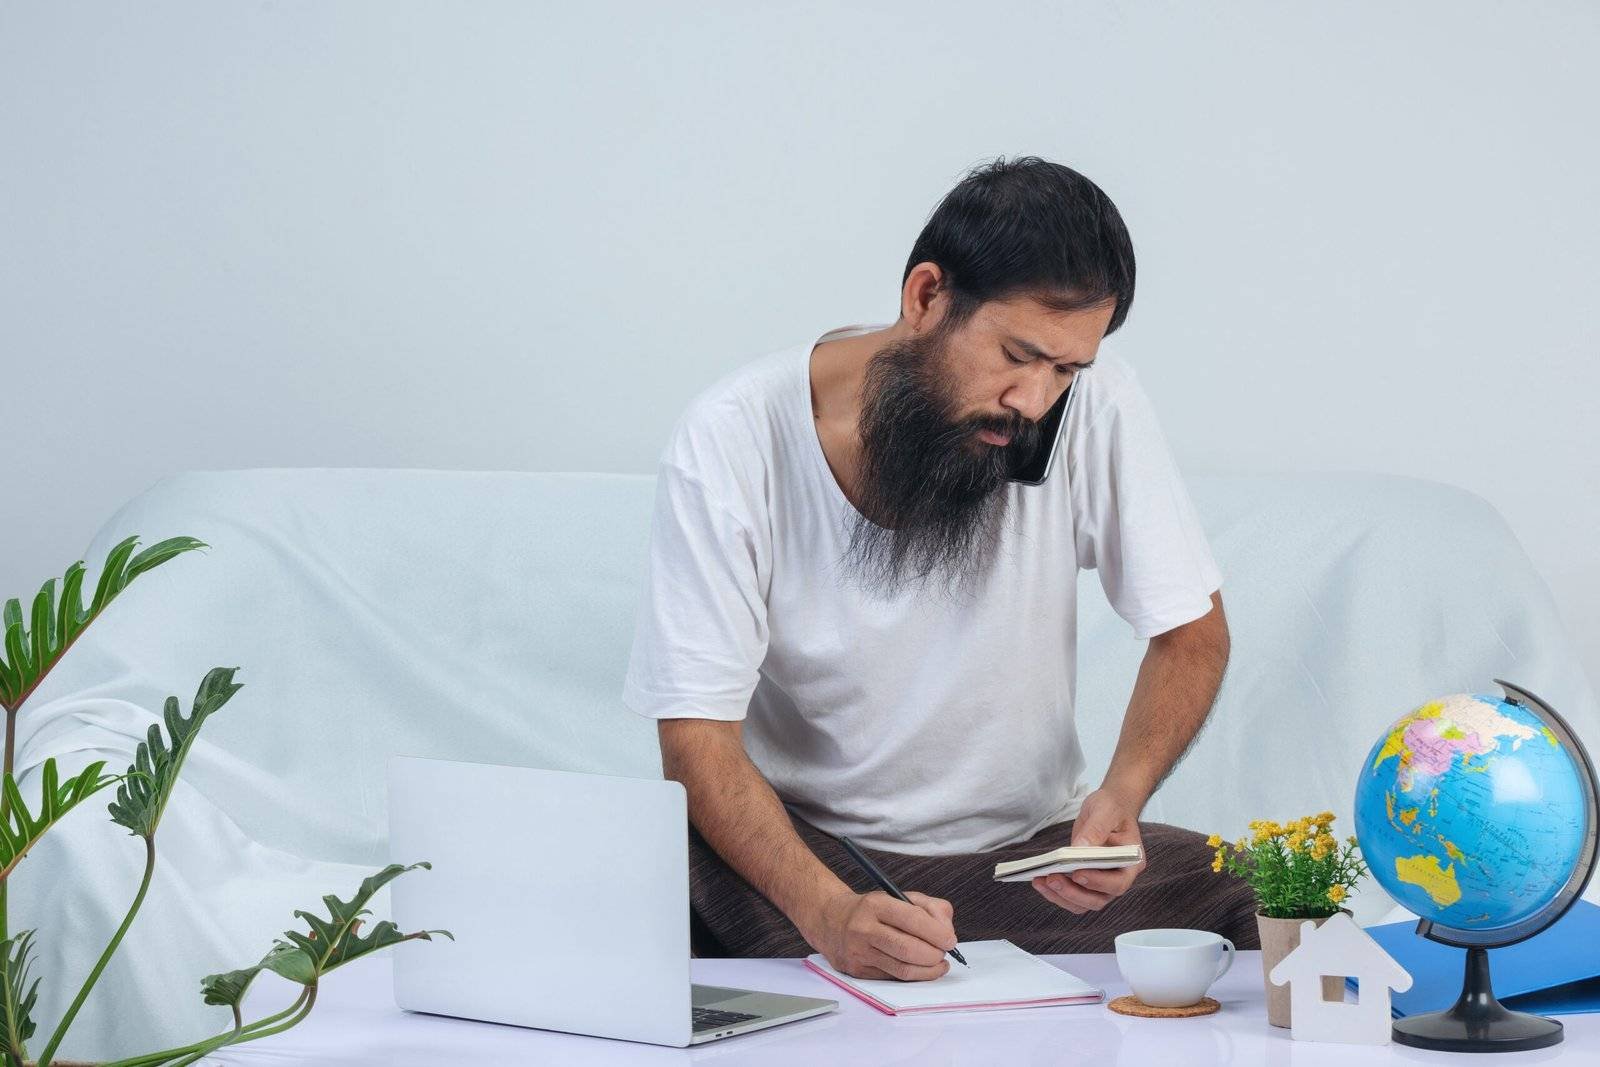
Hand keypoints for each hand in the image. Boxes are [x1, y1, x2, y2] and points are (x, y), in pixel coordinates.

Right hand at [804, 888, 957, 980]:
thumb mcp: (897, 896)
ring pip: (902, 969)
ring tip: (937, 963)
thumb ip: (928, 907)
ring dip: (928, 970)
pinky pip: (893, 978)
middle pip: (908, 949)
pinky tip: (920, 969)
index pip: (912, 919)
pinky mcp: (857, 971)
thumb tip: (946, 931)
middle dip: (934, 954)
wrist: (830, 920)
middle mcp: (864, 928)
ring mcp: (858, 952)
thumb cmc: (870, 909)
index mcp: (875, 904)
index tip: (950, 940)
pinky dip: (912, 976)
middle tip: (943, 953)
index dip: (937, 933)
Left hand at [1032, 787, 1147, 913]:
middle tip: (1052, 878)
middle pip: (1098, 899)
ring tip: (1040, 881)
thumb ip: (1095, 829)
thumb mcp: (1105, 811)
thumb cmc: (1112, 809)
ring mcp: (1101, 882)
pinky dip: (1056, 893)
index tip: (1077, 873)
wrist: (1109, 807)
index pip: (1118, 883)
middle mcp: (1118, 878)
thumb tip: (1079, 848)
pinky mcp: (1085, 880)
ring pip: (1083, 903)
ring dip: (1061, 896)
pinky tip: (1040, 880)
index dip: (1098, 883)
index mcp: (1131, 863)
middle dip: (1073, 893)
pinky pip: (1072, 896)